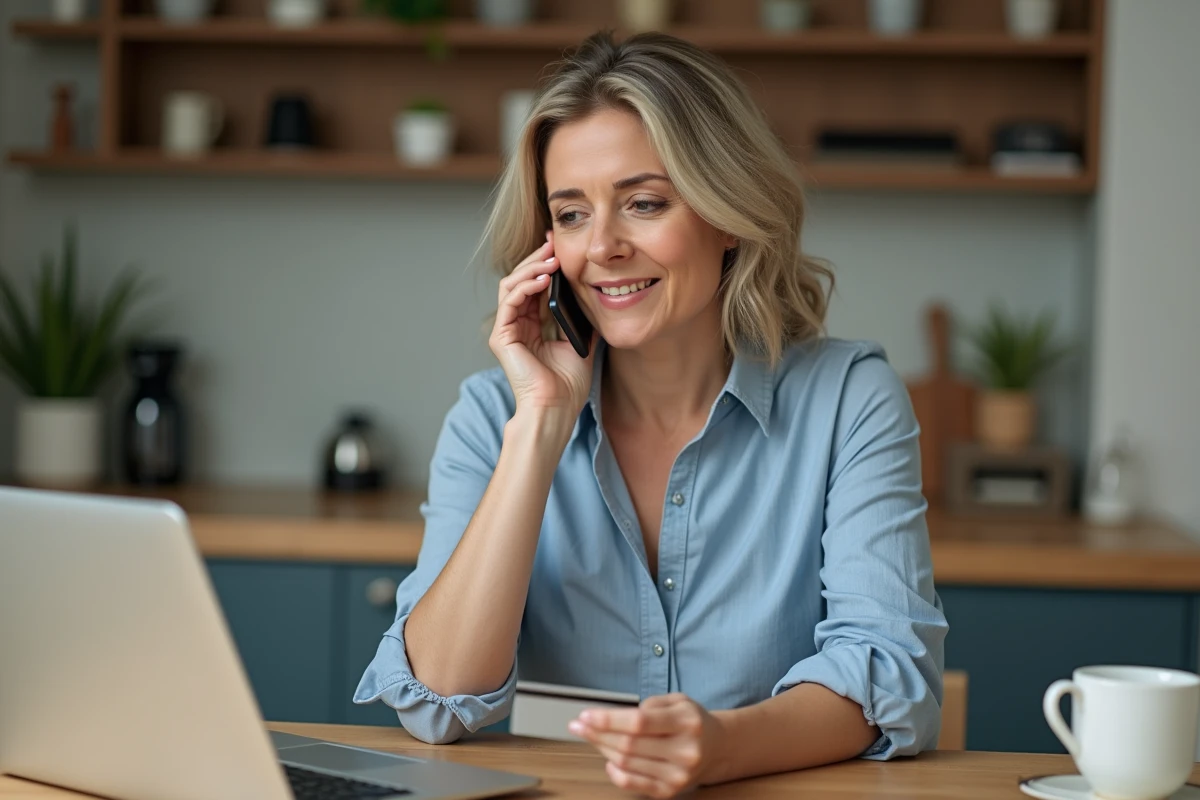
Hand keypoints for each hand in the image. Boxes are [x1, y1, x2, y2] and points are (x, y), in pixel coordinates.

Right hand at [489, 230, 595, 415]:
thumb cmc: (568, 384)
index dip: (546, 264)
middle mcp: (517, 325)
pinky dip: (526, 285)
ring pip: (512, 285)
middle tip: (554, 242)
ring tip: (551, 258)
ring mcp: (507, 330)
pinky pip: (510, 301)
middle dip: (537, 258)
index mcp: (533, 326)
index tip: (561, 246)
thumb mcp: (581, 342)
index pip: (535, 286)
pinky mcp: (501, 337)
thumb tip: (595, 293)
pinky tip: (543, 278)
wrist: (557, 408)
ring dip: (531, 268)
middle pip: (521, 280)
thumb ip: (580, 318)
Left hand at [568, 694, 726, 798]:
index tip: (586, 715)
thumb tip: (615, 717)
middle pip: (629, 744)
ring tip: (592, 736)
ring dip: (602, 748)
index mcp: (687, 722)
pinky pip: (632, 783)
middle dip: (598, 733)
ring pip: (627, 763)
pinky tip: (608, 758)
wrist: (717, 748)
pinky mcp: (670, 791)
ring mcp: (678, 775)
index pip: (639, 722)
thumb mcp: (678, 700)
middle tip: (579, 725)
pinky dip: (614, 771)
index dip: (608, 719)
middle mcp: (685, 751)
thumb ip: (649, 705)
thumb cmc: (691, 721)